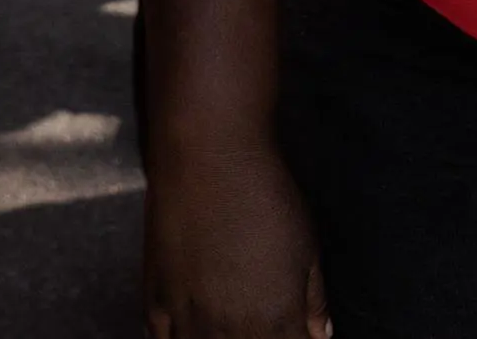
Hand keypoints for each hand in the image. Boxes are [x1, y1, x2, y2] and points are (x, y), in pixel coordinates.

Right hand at [145, 144, 326, 338]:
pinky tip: (186, 333)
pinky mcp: (156, 297)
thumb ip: (314, 299)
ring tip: (225, 330)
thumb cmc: (265, 195)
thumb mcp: (307, 247)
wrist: (207, 156)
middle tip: (260, 323)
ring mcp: (188, 317)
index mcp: (277, 322)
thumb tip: (320, 334)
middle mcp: (230, 330)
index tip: (294, 330)